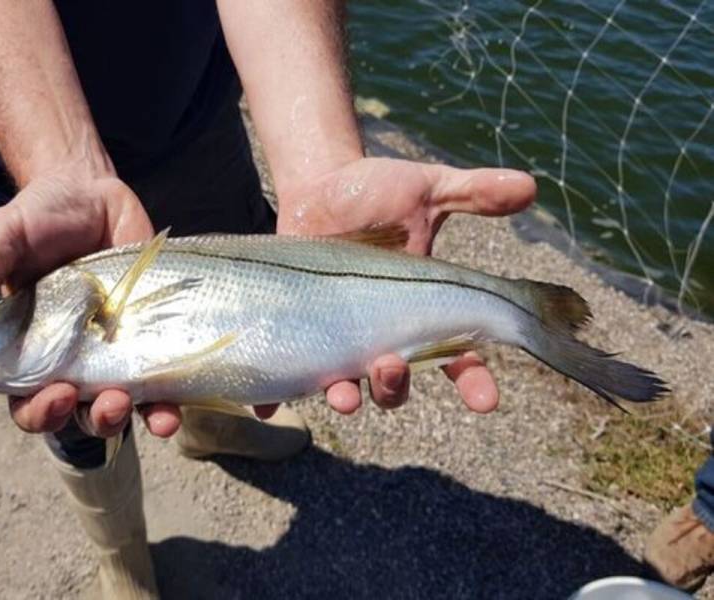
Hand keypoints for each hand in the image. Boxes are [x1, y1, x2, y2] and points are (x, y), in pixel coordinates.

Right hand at [0, 162, 182, 437]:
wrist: (92, 195)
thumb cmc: (40, 219)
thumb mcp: (8, 234)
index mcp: (30, 349)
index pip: (27, 399)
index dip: (38, 410)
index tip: (52, 394)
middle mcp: (73, 360)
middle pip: (80, 413)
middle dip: (95, 418)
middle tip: (107, 402)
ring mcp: (116, 353)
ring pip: (122, 405)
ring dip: (135, 417)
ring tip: (150, 414)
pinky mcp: (153, 340)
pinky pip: (163, 382)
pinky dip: (170, 402)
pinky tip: (174, 412)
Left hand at [274, 157, 535, 415]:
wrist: (321, 186)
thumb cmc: (380, 190)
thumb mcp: (428, 188)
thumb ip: (476, 193)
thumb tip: (530, 186)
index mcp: (421, 312)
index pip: (459, 358)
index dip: (474, 383)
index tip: (486, 399)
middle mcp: (382, 334)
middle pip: (397, 384)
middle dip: (395, 386)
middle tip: (391, 366)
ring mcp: (338, 337)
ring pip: (347, 386)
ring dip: (346, 397)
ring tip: (342, 395)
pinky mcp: (298, 331)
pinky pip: (289, 372)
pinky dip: (276, 393)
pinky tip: (265, 402)